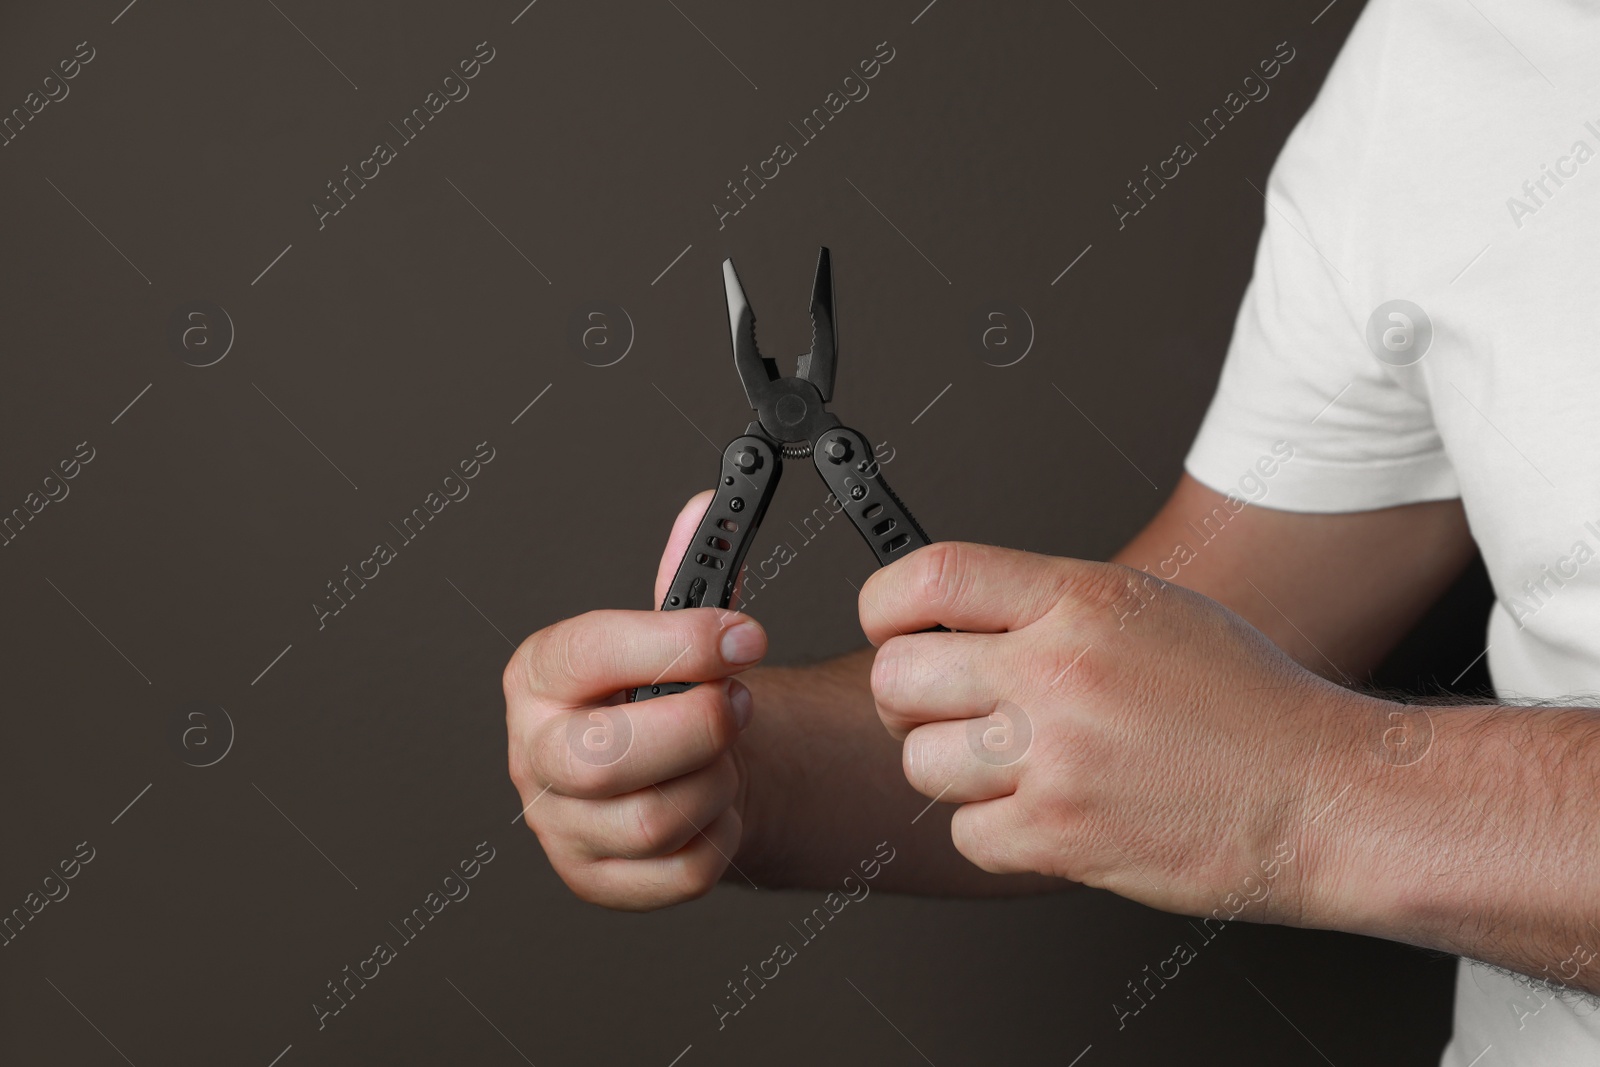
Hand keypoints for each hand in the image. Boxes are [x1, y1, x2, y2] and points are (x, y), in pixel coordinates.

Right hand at [504, 490, 765, 909]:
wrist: (673, 769)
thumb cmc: (662, 693)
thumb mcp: (668, 629)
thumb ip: (688, 573)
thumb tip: (705, 508)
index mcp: (541, 673)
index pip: (592, 651)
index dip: (679, 642)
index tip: (746, 634)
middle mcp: (535, 750)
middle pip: (605, 757)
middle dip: (698, 726)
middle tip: (739, 702)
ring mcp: (559, 823)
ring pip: (652, 819)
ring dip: (715, 782)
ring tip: (725, 755)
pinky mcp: (595, 879)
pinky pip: (679, 872)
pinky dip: (720, 836)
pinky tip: (715, 804)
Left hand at [858, 542, 1371, 924]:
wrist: (1322, 794)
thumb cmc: (1245, 703)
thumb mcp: (1148, 609)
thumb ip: (1047, 606)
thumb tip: (955, 621)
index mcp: (1078, 600)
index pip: (928, 578)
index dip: (885, 606)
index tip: (889, 626)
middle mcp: (1057, 672)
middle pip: (897, 677)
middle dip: (906, 697)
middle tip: (940, 708)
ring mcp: (1055, 758)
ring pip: (920, 761)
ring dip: (951, 768)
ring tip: (1008, 763)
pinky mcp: (1061, 836)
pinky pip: (967, 834)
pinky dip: (995, 832)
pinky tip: (1045, 811)